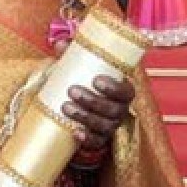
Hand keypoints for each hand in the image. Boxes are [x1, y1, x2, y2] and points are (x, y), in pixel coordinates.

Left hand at [51, 39, 134, 164]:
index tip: (96, 80)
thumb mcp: (81, 68)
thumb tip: (59, 43)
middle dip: (93, 101)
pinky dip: (86, 138)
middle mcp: (120, 110)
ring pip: (103, 126)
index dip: (114, 87)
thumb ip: (73, 53)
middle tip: (72, 90)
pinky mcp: (99, 140)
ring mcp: (110, 126)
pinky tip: (74, 132)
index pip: (126, 91)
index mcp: (121, 92)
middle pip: (113, 109)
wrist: (80, 108)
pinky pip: (97, 143)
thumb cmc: (84, 83)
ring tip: (66, 106)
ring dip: (85, 117)